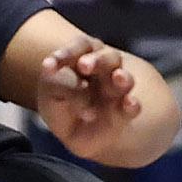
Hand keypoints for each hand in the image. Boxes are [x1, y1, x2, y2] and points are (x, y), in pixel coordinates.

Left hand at [34, 33, 144, 160]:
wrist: (71, 134)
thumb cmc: (60, 106)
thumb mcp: (51, 96)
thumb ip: (61, 88)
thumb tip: (79, 88)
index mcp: (85, 58)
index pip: (81, 47)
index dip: (67, 53)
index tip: (48, 66)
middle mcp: (105, 71)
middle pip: (107, 57)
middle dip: (97, 60)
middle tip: (84, 66)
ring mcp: (116, 92)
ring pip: (125, 78)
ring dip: (122, 77)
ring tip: (118, 78)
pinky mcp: (123, 113)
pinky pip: (133, 107)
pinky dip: (133, 104)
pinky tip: (130, 103)